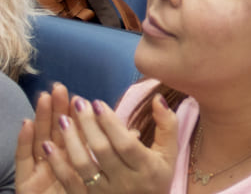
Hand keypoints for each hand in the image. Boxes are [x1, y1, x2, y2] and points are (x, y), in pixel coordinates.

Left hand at [17, 85, 176, 193]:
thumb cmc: (157, 178)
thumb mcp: (170, 154)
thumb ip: (167, 125)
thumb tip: (158, 98)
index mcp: (146, 168)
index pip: (125, 143)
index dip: (110, 123)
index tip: (98, 103)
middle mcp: (124, 181)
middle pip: (102, 151)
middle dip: (89, 125)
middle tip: (79, 102)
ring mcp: (104, 192)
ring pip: (83, 166)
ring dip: (71, 141)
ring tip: (63, 120)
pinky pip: (69, 182)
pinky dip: (57, 164)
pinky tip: (48, 146)